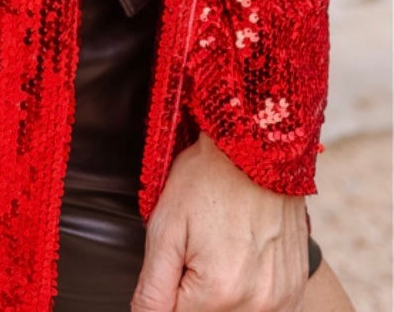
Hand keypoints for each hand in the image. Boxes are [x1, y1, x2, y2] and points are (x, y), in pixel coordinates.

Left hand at [132, 131, 311, 311]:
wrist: (258, 150)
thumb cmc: (208, 180)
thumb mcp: (165, 226)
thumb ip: (153, 287)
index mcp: (218, 294)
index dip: (165, 295)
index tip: (176, 261)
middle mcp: (256, 307)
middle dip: (191, 296)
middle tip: (196, 251)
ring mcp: (281, 301)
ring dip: (218, 298)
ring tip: (220, 253)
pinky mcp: (295, 292)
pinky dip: (246, 299)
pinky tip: (239, 263)